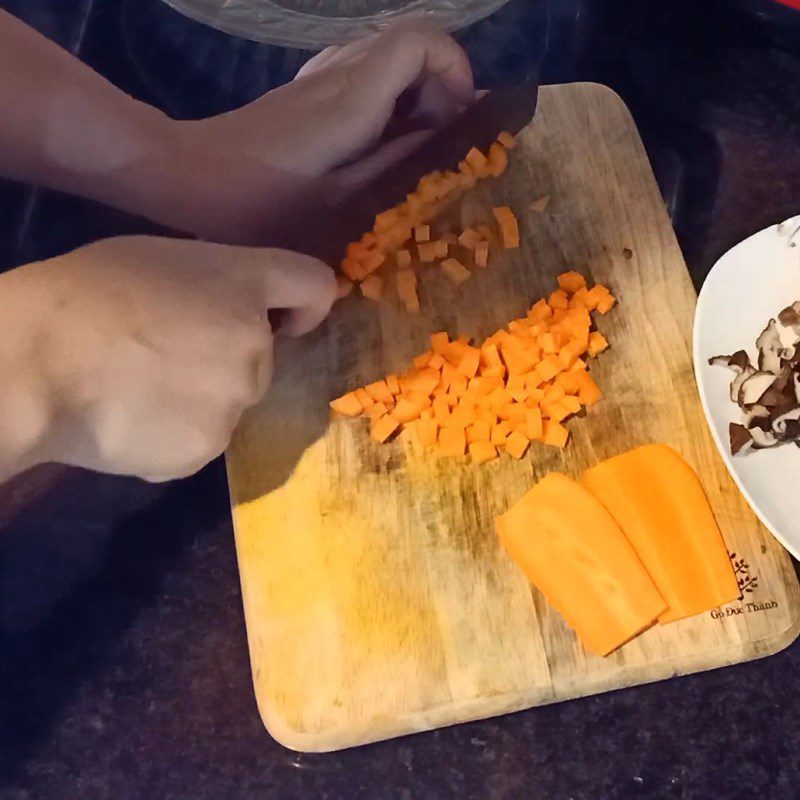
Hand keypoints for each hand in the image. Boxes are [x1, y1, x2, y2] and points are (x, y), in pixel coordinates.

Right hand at [0, 236, 335, 482]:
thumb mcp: (157, 260)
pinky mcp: (208, 449)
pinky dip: (175, 434)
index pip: (313, 286)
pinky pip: (201, 440)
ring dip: (201, 399)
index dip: (307, 305)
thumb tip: (230, 309)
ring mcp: (235, 403)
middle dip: (228, 358)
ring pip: (232, 403)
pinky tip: (132, 420)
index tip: (286, 321)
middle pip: (264, 358)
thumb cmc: (85, 296)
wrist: (35, 367)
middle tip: (165, 355)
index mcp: (243, 285)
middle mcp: (256, 347)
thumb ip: (213, 284)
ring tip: (138, 390)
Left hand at [163, 23, 473, 242]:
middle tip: (440, 142)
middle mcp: (340, 72)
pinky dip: (387, 93)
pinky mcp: (307, 87)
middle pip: (413, 39)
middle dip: (442, 83)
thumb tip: (444, 138)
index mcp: (352, 99)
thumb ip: (395, 166)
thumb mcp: (335, 201)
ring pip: (390, 53)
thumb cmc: (256, 202)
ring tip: (414, 145)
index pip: (420, 39)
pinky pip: (364, 70)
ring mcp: (321, 75)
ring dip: (416, 90)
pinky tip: (378, 136)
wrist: (184, 174)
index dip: (455, 68)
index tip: (458, 120)